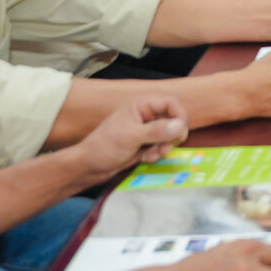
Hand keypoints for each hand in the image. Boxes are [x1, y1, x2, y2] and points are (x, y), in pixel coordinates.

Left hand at [71, 97, 188, 177]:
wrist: (90, 166)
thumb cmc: (105, 147)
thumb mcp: (131, 137)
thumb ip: (156, 131)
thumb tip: (181, 126)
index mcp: (141, 105)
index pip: (171, 103)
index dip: (180, 116)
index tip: (180, 133)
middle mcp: (146, 115)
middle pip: (174, 120)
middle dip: (171, 137)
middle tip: (162, 148)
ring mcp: (146, 129)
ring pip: (170, 135)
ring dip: (164, 147)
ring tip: (149, 155)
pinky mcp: (146, 143)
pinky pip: (162, 145)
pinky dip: (158, 153)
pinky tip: (145, 158)